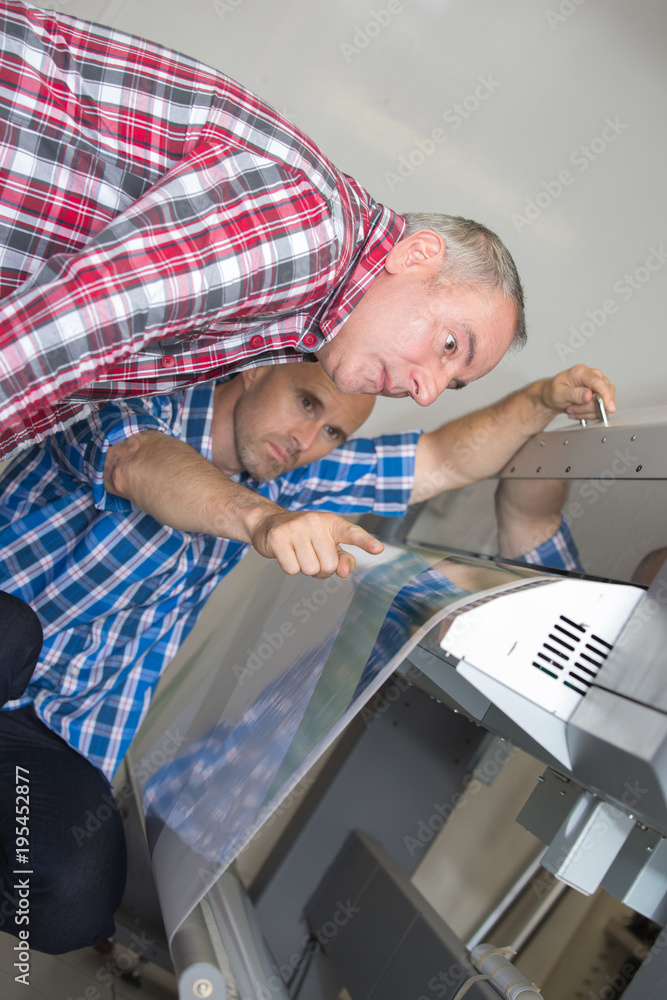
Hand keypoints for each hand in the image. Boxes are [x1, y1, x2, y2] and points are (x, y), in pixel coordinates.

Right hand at [249, 509, 383, 577]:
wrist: (269, 524)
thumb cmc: (304, 537)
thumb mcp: (327, 544)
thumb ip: (342, 558)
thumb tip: (344, 572)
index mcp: (332, 523)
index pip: (352, 533)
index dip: (365, 542)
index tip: (378, 549)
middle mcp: (315, 521)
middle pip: (329, 565)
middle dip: (321, 568)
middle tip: (311, 555)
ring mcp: (295, 528)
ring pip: (310, 569)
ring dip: (304, 568)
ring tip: (298, 553)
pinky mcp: (278, 537)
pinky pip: (292, 569)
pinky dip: (290, 567)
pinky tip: (286, 554)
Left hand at [540, 365, 615, 420]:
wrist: (552, 395)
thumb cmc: (554, 391)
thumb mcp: (559, 394)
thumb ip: (574, 394)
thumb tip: (589, 395)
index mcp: (581, 372)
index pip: (599, 383)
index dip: (606, 396)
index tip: (610, 408)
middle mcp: (593, 375)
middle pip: (603, 395)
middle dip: (586, 407)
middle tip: (570, 408)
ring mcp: (599, 385)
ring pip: (603, 404)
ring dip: (586, 412)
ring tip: (572, 408)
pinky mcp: (602, 394)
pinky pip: (601, 409)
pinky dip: (588, 414)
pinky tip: (577, 411)